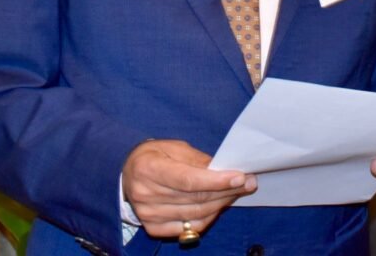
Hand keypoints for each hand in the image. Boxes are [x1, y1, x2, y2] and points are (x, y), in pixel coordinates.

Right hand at [121, 139, 256, 238]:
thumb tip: (225, 170)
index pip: (189, 180)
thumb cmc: (153, 156)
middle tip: (248, 182)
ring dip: (221, 204)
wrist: (127, 174)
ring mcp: (148, 215)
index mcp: (148, 168)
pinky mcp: (153, 228)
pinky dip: (208, 217)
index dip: (216, 181)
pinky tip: (218, 205)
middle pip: (195, 198)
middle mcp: (145, 194)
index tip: (240, 177)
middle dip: (226, 191)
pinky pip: (189, 228)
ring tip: (236, 192)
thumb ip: (198, 160)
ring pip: (196, 214)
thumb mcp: (173, 148)